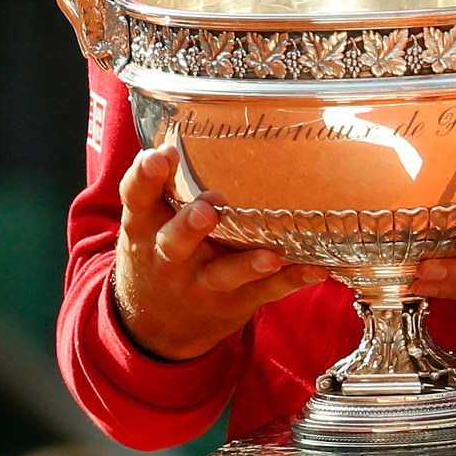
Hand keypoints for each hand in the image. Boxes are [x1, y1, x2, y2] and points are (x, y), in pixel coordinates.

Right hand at [112, 144, 327, 360]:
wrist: (157, 328)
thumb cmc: (161, 253)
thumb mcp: (148, 222)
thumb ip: (162, 185)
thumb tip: (178, 127)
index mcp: (146, 229)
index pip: (137, 198)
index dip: (146, 176)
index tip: (160, 155)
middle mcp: (170, 258)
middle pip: (175, 241)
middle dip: (191, 224)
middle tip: (209, 208)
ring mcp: (202, 283)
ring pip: (223, 274)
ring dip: (246, 264)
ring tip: (269, 255)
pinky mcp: (234, 302)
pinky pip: (265, 292)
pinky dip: (291, 281)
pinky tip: (317, 270)